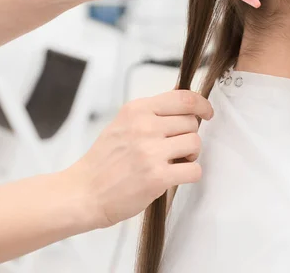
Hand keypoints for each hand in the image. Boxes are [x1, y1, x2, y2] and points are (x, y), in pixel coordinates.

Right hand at [66, 90, 212, 228]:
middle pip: (192, 122)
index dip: (201, 104)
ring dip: (191, 155)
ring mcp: (151, 151)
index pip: (183, 98)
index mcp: (136, 110)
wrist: (83, 192)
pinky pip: (194, 170)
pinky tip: (175, 176)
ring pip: (195, 144)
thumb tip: (185, 103)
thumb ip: (151, 113)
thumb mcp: (123, 124)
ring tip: (174, 162)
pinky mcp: (157, 177)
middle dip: (189, 135)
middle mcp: (144, 126)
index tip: (206, 113)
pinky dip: (190, 174)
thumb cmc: (104, 161)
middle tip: (176, 149)